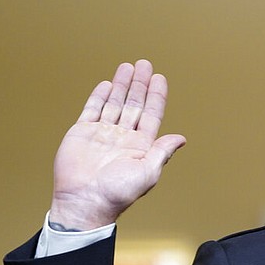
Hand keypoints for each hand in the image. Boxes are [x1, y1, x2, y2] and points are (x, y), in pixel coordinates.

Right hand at [49, 59, 185, 229]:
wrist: (85, 201)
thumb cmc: (118, 193)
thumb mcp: (148, 172)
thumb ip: (162, 151)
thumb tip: (181, 138)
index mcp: (140, 145)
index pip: (151, 114)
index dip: (156, 96)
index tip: (160, 78)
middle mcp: (122, 137)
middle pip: (134, 104)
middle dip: (140, 84)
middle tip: (145, 64)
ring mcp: (102, 133)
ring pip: (114, 103)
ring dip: (122, 85)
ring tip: (128, 67)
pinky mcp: (82, 133)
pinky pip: (92, 110)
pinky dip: (99, 96)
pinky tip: (108, 84)